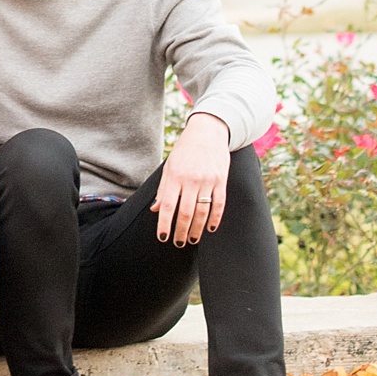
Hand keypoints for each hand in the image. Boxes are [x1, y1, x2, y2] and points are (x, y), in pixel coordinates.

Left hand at [151, 112, 230, 245]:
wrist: (207, 132)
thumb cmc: (185, 151)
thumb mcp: (169, 166)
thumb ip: (163, 189)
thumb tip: (155, 210)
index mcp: (175, 176)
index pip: (168, 206)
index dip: (165, 224)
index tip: (162, 237)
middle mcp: (191, 179)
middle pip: (185, 213)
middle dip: (180, 231)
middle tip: (178, 243)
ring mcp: (207, 180)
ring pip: (202, 212)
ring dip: (197, 229)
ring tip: (192, 240)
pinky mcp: (221, 180)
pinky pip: (219, 204)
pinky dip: (215, 219)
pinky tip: (210, 229)